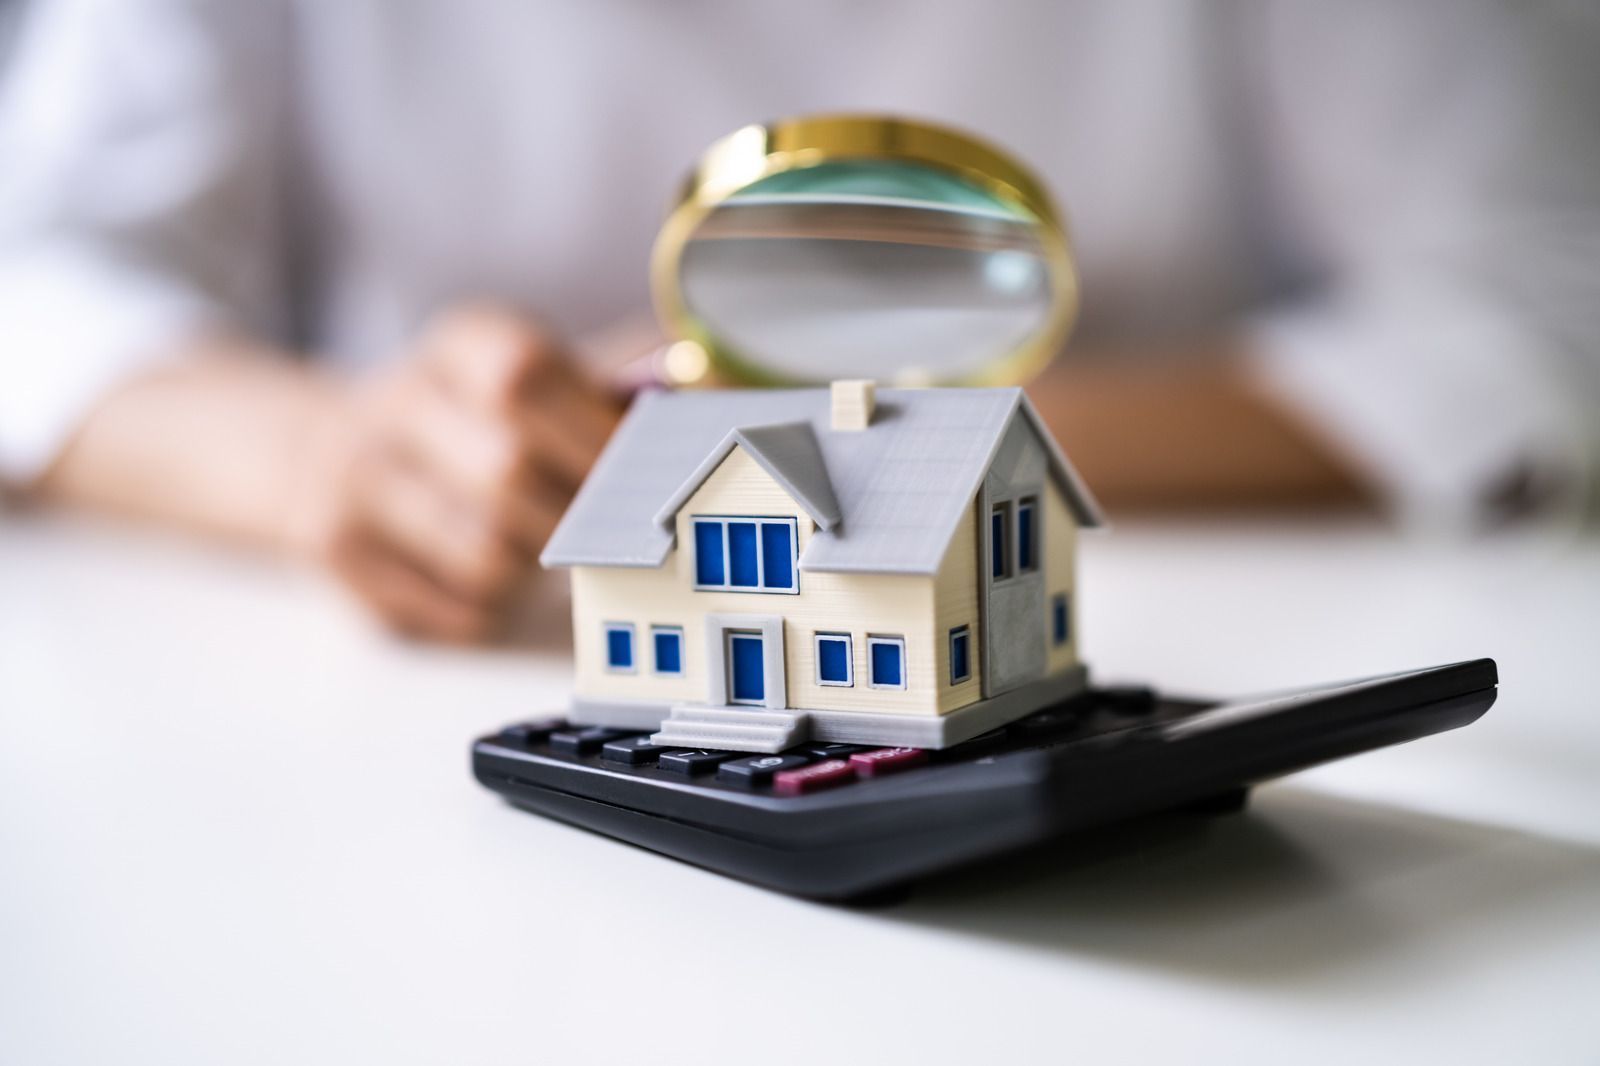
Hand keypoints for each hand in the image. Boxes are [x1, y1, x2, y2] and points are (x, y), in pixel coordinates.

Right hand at [295, 305, 621, 640]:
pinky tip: (483, 574)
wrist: (323, 455)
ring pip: (484, 557)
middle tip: (605, 529)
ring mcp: (353, 479)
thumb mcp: (534, 379)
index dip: (593, 433)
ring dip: (532, 569)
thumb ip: (621, 387)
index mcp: (458, 345)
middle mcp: (394, 402)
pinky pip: (453, 610)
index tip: (639, 472)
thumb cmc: (476, 426)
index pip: (524, 375)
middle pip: (507, 475)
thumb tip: (717, 389)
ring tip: (533, 544)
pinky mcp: (336, 552)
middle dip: (575, 516)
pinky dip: (492, 608)